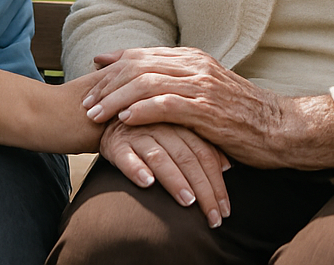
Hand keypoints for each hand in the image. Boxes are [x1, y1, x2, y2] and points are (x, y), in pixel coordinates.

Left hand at [83, 47, 333, 169]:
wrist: (279, 128)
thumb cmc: (241, 115)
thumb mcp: (208, 92)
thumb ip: (179, 85)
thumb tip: (146, 88)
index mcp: (194, 59)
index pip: (145, 54)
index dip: (115, 63)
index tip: (92, 73)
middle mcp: (195, 67)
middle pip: (139, 66)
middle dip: (108, 83)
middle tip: (86, 102)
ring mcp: (202, 87)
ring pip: (147, 83)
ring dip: (116, 99)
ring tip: (96, 114)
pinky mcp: (207, 110)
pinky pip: (167, 105)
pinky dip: (142, 110)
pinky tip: (124, 120)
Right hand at [100, 121, 230, 227]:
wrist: (105, 113)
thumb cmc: (148, 126)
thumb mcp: (176, 131)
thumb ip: (200, 145)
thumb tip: (227, 165)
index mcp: (181, 124)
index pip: (205, 154)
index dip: (217, 182)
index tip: (225, 211)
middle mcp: (162, 128)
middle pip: (188, 158)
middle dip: (204, 190)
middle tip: (213, 219)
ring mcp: (139, 135)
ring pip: (161, 157)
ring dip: (175, 180)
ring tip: (188, 202)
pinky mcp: (116, 143)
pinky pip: (126, 156)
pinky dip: (136, 169)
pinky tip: (147, 183)